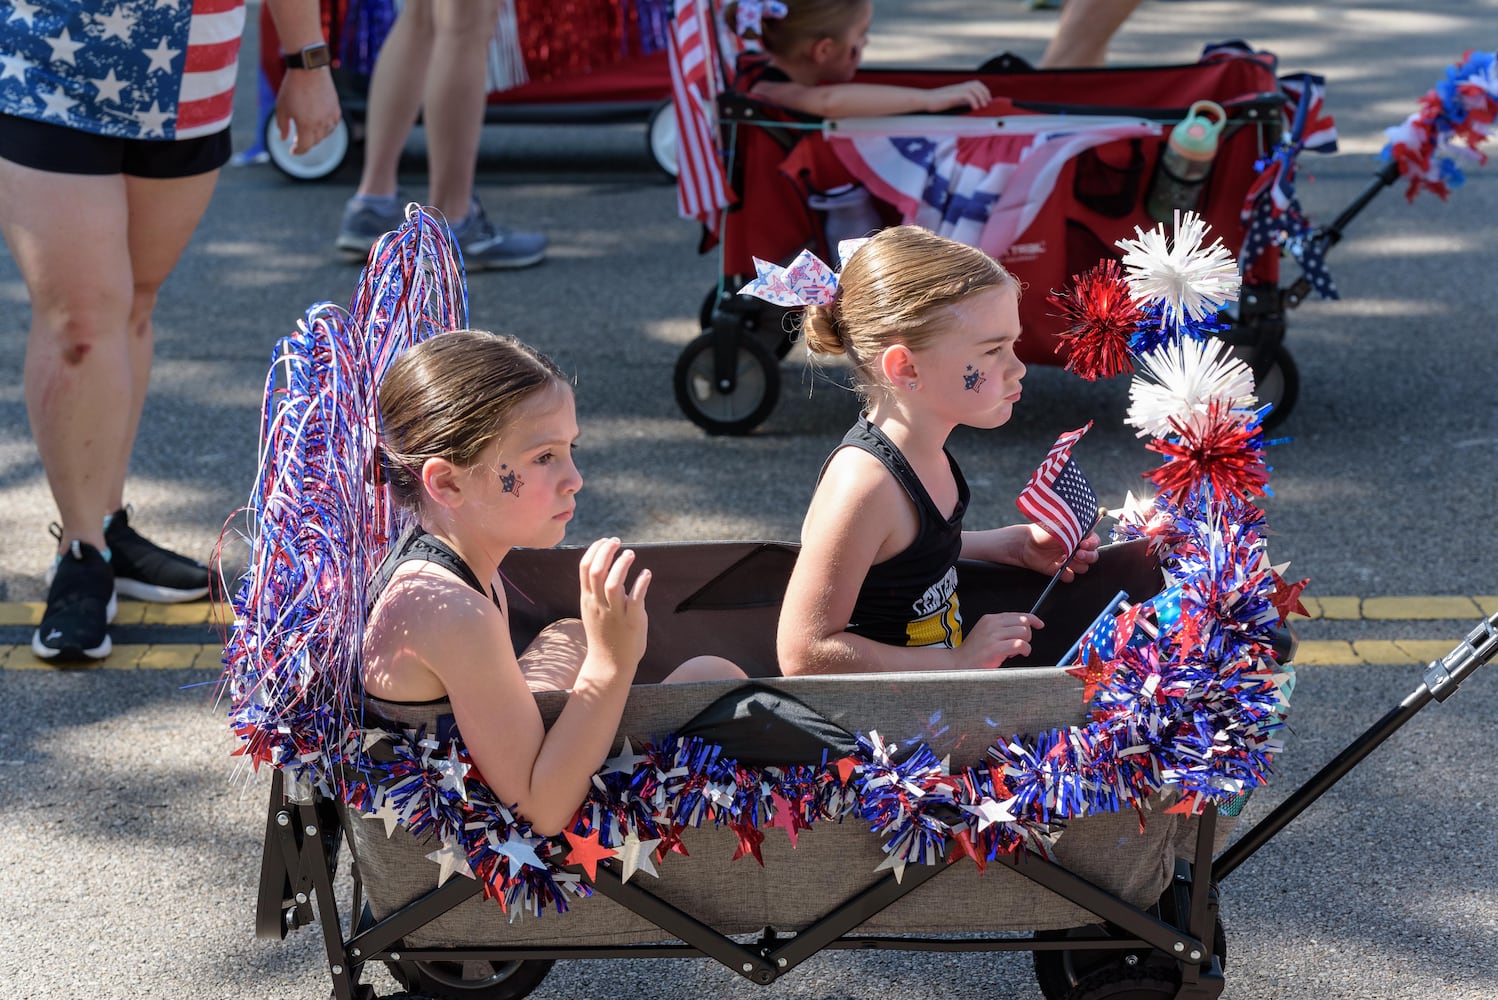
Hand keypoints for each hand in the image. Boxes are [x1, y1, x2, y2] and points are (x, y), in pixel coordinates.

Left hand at [274, 66, 341, 154]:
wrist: (309, 69)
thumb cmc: (293, 87)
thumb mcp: (282, 107)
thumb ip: (282, 125)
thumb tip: (284, 138)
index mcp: (306, 126)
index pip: (304, 147)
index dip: (297, 151)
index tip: (292, 151)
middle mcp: (320, 124)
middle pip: (314, 142)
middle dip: (305, 142)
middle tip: (297, 138)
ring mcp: (330, 118)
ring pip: (325, 135)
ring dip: (316, 135)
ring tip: (308, 129)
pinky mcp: (336, 110)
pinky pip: (332, 125)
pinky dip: (326, 127)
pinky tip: (319, 122)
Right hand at [576, 537, 650, 677]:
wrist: (610, 663)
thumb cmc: (604, 633)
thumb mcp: (592, 609)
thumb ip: (595, 589)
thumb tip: (602, 564)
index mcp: (588, 599)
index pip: (585, 568)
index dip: (595, 550)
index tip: (606, 541)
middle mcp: (599, 604)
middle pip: (596, 571)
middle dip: (606, 552)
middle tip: (618, 542)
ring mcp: (614, 613)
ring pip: (613, 584)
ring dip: (622, 565)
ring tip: (630, 554)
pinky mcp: (631, 621)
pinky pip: (636, 598)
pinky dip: (641, 583)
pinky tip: (646, 573)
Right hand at [926, 80, 991, 111]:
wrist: (925, 100)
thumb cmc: (936, 103)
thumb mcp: (952, 101)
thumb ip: (960, 101)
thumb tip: (970, 105)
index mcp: (959, 88)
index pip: (976, 84)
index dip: (984, 90)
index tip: (987, 100)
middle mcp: (959, 87)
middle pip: (977, 84)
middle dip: (985, 93)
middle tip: (987, 103)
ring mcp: (956, 90)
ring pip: (974, 88)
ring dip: (981, 97)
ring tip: (983, 106)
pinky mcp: (953, 95)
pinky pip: (967, 95)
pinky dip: (974, 101)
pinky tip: (975, 108)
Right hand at [959, 612, 1041, 668]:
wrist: (958, 664)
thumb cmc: (974, 652)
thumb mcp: (986, 632)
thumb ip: (1002, 627)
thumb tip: (1024, 627)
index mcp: (990, 619)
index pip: (1017, 614)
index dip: (1032, 619)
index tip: (1040, 624)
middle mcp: (992, 624)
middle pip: (1023, 622)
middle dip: (1027, 635)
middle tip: (1020, 644)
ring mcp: (993, 636)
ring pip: (1023, 632)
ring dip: (1025, 643)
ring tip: (1015, 651)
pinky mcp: (996, 649)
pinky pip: (1020, 644)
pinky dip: (1025, 650)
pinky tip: (1019, 654)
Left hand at [1021, 524, 1099, 581]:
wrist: (1025, 543)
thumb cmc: (1043, 530)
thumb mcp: (1060, 524)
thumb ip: (1075, 528)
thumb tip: (1084, 532)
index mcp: (1079, 536)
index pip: (1094, 541)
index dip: (1092, 544)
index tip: (1084, 544)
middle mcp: (1077, 549)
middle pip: (1093, 556)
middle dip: (1088, 556)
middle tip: (1078, 554)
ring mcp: (1070, 561)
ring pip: (1083, 568)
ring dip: (1078, 565)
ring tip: (1068, 560)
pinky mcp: (1061, 571)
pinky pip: (1070, 577)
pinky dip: (1067, 575)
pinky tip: (1060, 569)